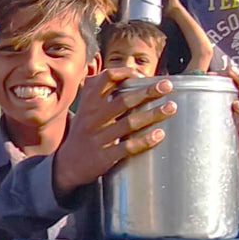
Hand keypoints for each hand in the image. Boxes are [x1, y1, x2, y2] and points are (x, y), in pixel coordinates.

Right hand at [53, 69, 175, 197]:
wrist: (66, 166)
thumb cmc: (82, 134)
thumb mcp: (84, 111)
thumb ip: (100, 93)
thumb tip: (126, 74)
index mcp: (89, 105)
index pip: (105, 80)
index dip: (124, 73)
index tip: (141, 74)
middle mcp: (93, 119)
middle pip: (123, 100)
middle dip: (148, 91)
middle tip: (167, 86)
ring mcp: (98, 139)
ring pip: (129, 123)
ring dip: (153, 114)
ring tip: (171, 107)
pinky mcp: (104, 157)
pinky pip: (127, 147)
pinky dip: (144, 140)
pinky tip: (159, 135)